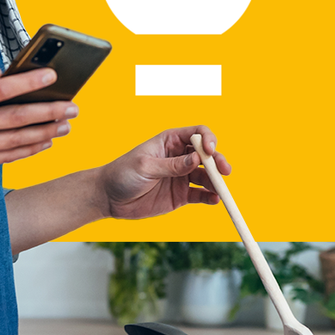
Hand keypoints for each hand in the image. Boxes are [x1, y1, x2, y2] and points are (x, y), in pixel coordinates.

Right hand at [0, 59, 75, 169]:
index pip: (0, 90)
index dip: (28, 82)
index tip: (52, 75)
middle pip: (15, 119)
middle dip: (48, 112)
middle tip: (72, 106)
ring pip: (15, 141)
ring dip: (44, 133)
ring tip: (66, 124)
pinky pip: (6, 157)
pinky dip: (28, 150)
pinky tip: (45, 141)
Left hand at [98, 125, 231, 219]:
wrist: (109, 197)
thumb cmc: (122, 174)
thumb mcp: (145, 166)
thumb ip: (171, 165)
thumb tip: (196, 159)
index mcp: (169, 142)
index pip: (196, 134)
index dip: (208, 139)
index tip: (210, 151)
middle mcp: (179, 157)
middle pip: (206, 156)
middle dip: (218, 161)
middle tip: (225, 171)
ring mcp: (181, 176)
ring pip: (207, 176)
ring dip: (216, 182)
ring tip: (220, 190)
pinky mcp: (181, 195)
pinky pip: (201, 195)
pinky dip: (210, 197)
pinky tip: (214, 200)